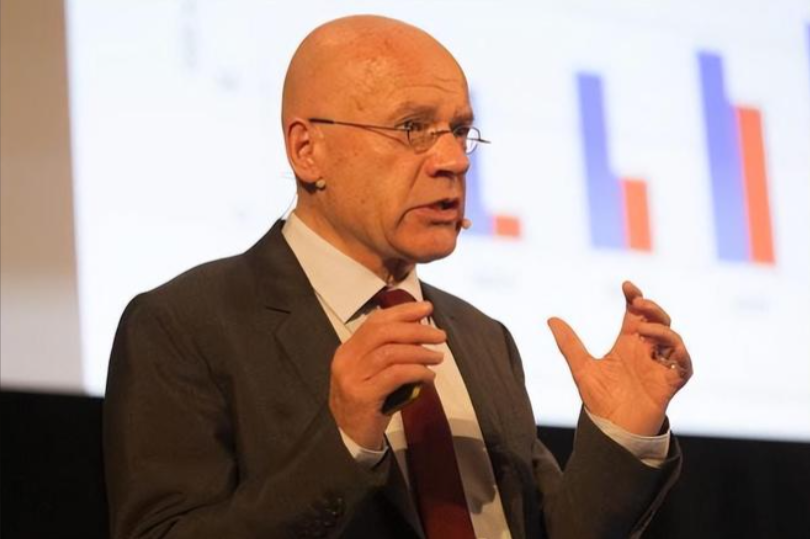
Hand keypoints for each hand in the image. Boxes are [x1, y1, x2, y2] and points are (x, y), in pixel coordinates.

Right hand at [329, 301, 444, 448]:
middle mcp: (347, 360)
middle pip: (384, 332)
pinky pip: (395, 374)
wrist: (350, 438)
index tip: (426, 308)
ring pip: (390, 352)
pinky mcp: (363, 395)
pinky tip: (429, 376)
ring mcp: (352, 377)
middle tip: (439, 335)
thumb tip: (421, 331)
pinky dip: (416, 371)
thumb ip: (388, 353)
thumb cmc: (367, 404)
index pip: (375, 322)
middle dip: (416, 329)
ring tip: (438, 357)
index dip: (402, 312)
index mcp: (348, 350)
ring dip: (419, 351)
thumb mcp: (373, 373)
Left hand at [548, 281, 691, 435]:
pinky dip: (681, 356)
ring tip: (642, 330)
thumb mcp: (581, 368)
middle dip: (652, 309)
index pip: (636, 314)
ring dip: (662, 330)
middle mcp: (646, 352)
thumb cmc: (599, 399)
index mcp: (628, 345)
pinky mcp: (670, 384)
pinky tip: (670, 350)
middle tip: (639, 303)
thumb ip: (569, 344)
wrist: (611, 430)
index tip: (626, 286)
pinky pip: (684, 367)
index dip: (635, 298)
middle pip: (658, 321)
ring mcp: (659, 367)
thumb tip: (551, 319)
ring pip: (673, 340)